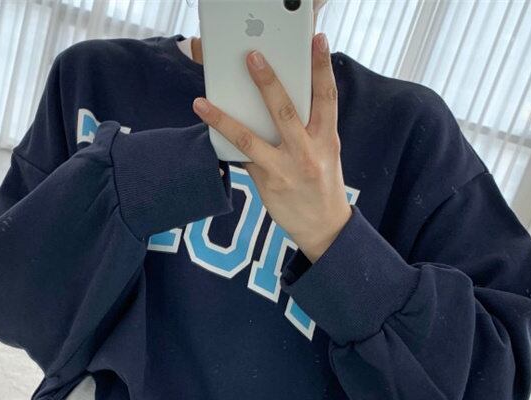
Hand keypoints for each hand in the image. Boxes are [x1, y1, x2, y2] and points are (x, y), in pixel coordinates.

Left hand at [193, 32, 351, 262]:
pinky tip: (209, 130)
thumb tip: (281, 102)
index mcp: (327, 139)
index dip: (322, 67)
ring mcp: (285, 169)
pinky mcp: (267, 184)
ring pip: (250, 139)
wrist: (324, 227)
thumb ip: (310, 128)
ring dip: (223, 120)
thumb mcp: (327, 153)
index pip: (327, 96)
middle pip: (286, 110)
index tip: (316, 41)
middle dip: (268, 82)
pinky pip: (243, 159)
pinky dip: (226, 143)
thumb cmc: (322, 184)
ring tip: (202, 104)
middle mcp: (307, 152)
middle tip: (252, 58)